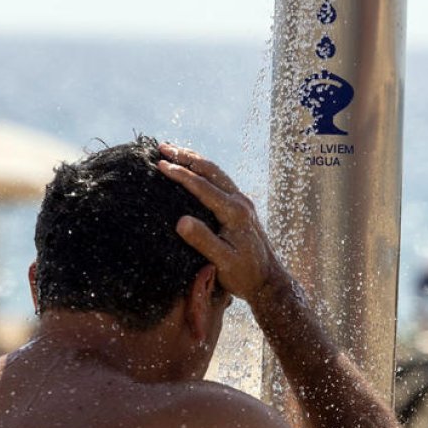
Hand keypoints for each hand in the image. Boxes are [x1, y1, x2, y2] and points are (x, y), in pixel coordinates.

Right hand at [157, 143, 281, 302]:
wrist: (268, 280)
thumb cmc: (244, 274)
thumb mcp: (222, 261)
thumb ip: (203, 241)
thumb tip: (180, 221)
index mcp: (234, 212)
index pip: (202, 186)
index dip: (179, 173)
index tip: (159, 164)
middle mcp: (240, 202)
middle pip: (211, 170)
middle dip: (186, 156)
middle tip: (162, 147)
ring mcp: (242, 203)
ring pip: (217, 173)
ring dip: (195, 160)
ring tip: (174, 151)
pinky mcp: (242, 207)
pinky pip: (220, 181)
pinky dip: (204, 171)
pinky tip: (194, 171)